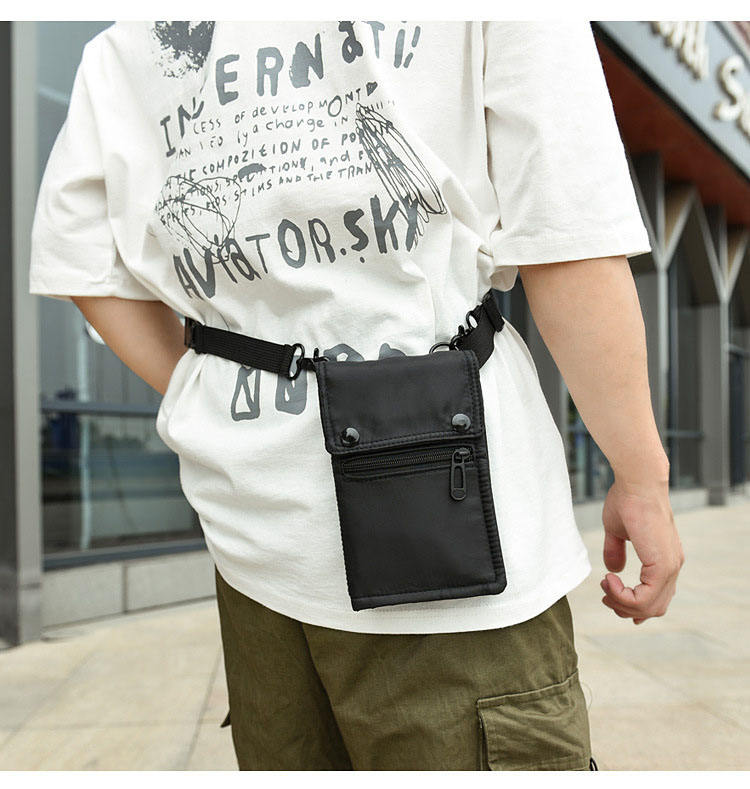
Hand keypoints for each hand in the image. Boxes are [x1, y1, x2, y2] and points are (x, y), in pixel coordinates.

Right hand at [599, 475, 684, 623]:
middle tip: (604, 595)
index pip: (657, 597)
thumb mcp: (617, 530)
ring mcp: (669, 567)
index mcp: (665, 558)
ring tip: (605, 585)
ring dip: (621, 603)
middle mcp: (672, 566)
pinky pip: (644, 598)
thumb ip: (616, 550)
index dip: (634, 605)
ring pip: (649, 607)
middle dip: (624, 607)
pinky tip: (609, 580)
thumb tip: (614, 570)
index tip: (610, 594)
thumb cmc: (627, 499)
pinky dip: (623, 596)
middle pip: (653, 608)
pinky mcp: (662, 566)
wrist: (637, 483)